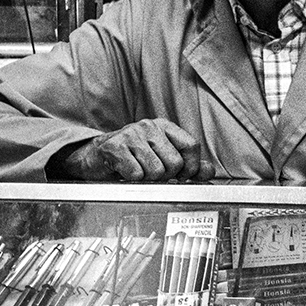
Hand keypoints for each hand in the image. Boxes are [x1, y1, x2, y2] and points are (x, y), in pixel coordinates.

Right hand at [60, 118, 213, 182]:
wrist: (96, 158)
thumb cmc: (134, 158)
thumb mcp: (164, 158)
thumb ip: (189, 165)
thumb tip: (209, 171)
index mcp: (164, 126)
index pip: (192, 146)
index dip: (190, 167)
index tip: (180, 175)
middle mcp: (149, 126)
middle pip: (175, 163)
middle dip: (167, 176)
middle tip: (152, 173)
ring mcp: (131, 134)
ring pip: (157, 171)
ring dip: (148, 179)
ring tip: (138, 171)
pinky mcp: (114, 147)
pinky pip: (137, 174)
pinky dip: (132, 179)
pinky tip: (125, 171)